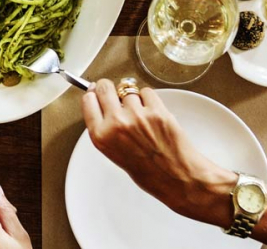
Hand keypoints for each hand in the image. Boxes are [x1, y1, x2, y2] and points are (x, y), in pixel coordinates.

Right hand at [81, 79, 236, 226]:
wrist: (177, 178)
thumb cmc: (149, 172)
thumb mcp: (115, 153)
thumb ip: (107, 130)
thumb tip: (104, 107)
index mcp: (101, 136)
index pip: (88, 101)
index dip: (94, 94)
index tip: (97, 91)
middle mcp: (116, 123)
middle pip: (105, 88)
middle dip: (110, 88)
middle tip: (116, 93)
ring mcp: (137, 115)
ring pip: (129, 90)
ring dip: (134, 99)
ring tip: (142, 116)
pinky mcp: (157, 110)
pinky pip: (147, 92)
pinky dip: (150, 99)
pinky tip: (153, 114)